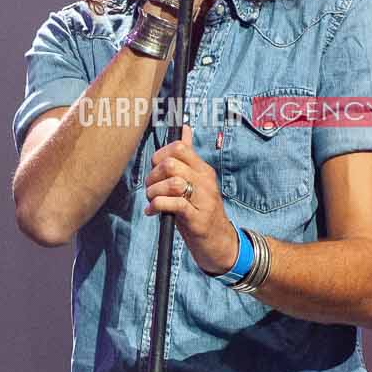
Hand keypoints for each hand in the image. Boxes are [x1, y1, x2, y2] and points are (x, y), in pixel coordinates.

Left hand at [145, 124, 239, 273]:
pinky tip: (152, 211)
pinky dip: (157, 206)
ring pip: (172, 182)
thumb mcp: (195, 182)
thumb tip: (184, 129)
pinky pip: (174, 204)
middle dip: (153, 175)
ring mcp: (203, 199)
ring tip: (152, 201)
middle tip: (151, 188)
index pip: (179, 147)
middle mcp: (205, 181)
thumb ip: (187, 158)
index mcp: (203, 170)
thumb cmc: (201, 211)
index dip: (159, 156)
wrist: (220, 242)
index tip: (154, 170)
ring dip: (154, 192)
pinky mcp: (197, 218)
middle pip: (171, 163)